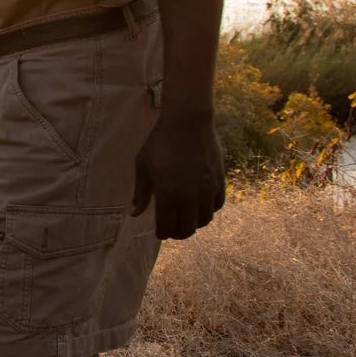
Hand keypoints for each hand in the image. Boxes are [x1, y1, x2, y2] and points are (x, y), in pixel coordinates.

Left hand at [132, 109, 224, 239]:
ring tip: (185, 218)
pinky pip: (217, 206)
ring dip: (194, 223)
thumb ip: (141, 192)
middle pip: (187, 229)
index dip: (162, 233)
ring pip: (204, 221)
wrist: (188, 123)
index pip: (167, 227)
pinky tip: (200, 206)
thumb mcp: (143, 166)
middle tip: (172, 228)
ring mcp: (207, 190)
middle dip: (177, 233)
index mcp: (168, 194)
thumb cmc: (160, 143)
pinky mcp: (220, 182)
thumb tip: (135, 213)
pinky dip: (208, 211)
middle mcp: (190, 197)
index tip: (159, 232)